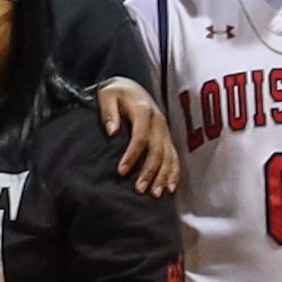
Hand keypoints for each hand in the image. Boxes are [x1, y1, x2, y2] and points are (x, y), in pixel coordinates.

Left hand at [96, 79, 179, 196]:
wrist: (131, 87)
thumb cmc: (116, 93)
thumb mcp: (107, 94)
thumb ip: (108, 111)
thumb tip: (112, 131)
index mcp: (144, 111)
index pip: (140, 137)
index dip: (131, 155)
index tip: (121, 171)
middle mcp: (158, 122)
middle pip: (157, 151)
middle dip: (149, 171)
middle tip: (139, 190)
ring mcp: (165, 131)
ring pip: (168, 156)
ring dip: (162, 176)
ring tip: (154, 194)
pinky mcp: (167, 138)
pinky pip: (175, 157)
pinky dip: (174, 173)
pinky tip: (170, 188)